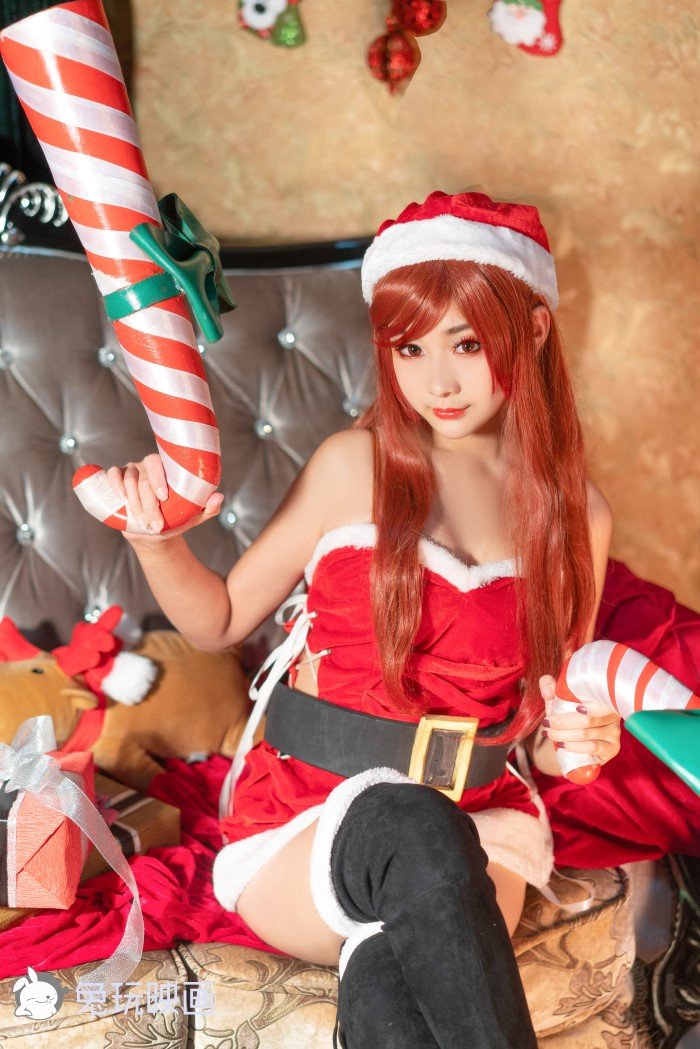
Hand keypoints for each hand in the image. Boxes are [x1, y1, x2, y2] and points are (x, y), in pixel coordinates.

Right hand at [106, 453, 223, 540]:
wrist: (153, 531)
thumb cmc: (176, 518)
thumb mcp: (194, 516)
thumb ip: (208, 508)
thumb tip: (218, 497)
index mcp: (167, 468)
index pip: (159, 464)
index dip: (158, 479)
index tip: (164, 498)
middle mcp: (148, 466)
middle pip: (144, 478)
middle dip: (148, 503)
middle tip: (156, 523)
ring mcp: (132, 472)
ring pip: (128, 479)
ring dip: (134, 502)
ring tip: (143, 522)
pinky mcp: (118, 480)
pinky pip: (113, 474)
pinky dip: (115, 482)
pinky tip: (121, 496)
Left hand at [538, 675, 621, 766]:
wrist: (571, 738)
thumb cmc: (566, 713)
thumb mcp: (557, 697)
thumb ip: (549, 685)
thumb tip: (547, 692)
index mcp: (603, 697)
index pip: (600, 701)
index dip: (592, 706)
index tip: (576, 708)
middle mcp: (613, 714)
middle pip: (588, 720)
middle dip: (563, 722)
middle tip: (546, 723)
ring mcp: (614, 732)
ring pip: (586, 734)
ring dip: (563, 735)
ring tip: (548, 733)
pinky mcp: (611, 748)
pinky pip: (592, 747)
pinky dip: (575, 746)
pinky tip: (562, 744)